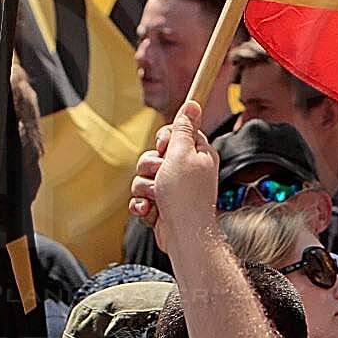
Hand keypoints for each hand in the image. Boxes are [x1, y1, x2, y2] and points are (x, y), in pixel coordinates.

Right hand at [128, 103, 219, 238]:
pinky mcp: (160, 205)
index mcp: (197, 154)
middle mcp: (185, 170)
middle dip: (149, 166)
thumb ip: (183, 128)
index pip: (174, 134)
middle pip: (153, 155)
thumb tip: (192, 103)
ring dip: (144, 187)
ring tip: (157, 197)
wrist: (183, 235)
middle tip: (160, 175)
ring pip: (143, 177)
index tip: (164, 148)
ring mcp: (172, 189)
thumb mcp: (183, 153)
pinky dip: (142, 204)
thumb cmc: (186, 196)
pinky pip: (140, 197)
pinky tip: (149, 210)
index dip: (164, 140)